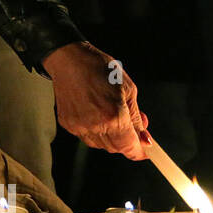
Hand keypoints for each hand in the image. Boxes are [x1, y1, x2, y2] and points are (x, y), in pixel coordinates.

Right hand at [42, 41, 147, 160]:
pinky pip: (86, 137)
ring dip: (110, 138)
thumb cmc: (99, 69)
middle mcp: (95, 125)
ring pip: (101, 145)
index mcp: (114, 116)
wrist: (69, 60)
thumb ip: (136, 118)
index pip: (129, 147)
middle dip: (126, 141)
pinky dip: (95, 132)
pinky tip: (96, 115)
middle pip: (116, 148)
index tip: (144, 151)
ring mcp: (79, 126)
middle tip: (131, 126)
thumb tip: (144, 138)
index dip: (139, 152)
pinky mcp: (68, 124)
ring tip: (111, 117)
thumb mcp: (128, 90)